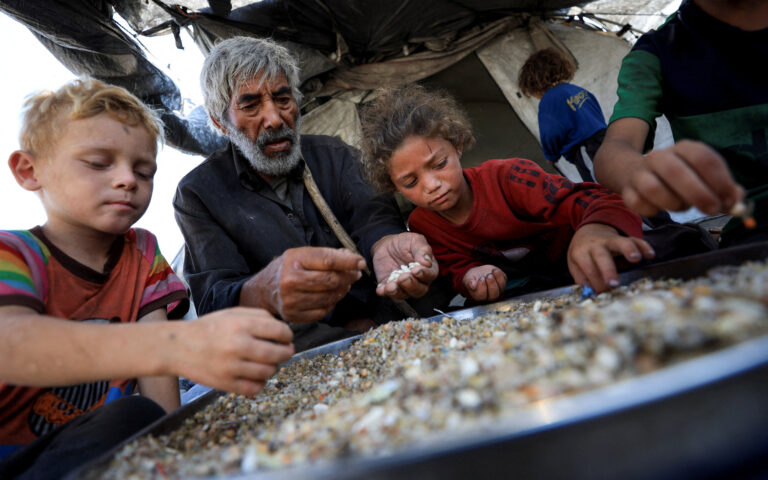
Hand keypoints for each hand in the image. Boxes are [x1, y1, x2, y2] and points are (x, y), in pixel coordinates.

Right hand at [179, 307, 293, 395]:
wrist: (177, 347)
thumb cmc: (209, 328)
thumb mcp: (232, 313)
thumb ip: (259, 316)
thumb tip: (283, 328)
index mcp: (241, 325)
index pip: (280, 331)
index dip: (287, 335)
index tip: (286, 337)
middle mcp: (238, 345)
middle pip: (279, 354)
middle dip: (286, 352)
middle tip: (285, 351)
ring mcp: (232, 367)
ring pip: (269, 372)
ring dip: (273, 367)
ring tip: (267, 362)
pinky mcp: (226, 384)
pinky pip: (255, 388)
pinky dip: (261, 382)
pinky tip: (256, 375)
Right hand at [244, 247, 365, 323]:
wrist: (264, 290)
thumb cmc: (288, 268)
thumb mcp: (301, 254)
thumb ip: (326, 255)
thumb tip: (353, 258)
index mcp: (294, 260)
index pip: (328, 260)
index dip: (349, 262)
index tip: (361, 262)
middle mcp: (290, 281)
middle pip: (331, 280)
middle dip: (349, 277)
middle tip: (355, 274)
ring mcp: (292, 301)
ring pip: (330, 297)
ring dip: (342, 290)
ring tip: (345, 284)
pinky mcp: (294, 316)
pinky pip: (323, 311)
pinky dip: (332, 303)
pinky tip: (331, 296)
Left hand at [372, 233, 438, 298]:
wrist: (387, 245)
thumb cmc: (405, 243)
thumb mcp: (415, 241)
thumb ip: (423, 250)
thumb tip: (427, 262)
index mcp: (428, 269)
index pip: (430, 276)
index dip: (423, 274)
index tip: (416, 270)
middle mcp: (418, 281)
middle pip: (419, 290)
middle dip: (411, 285)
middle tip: (403, 277)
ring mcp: (403, 286)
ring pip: (404, 294)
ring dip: (398, 291)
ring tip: (392, 285)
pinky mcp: (389, 287)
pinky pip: (387, 294)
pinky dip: (385, 292)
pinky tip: (382, 289)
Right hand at [462, 265, 506, 301]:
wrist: (478, 273)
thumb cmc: (472, 278)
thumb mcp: (468, 279)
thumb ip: (469, 282)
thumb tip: (472, 285)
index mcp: (479, 296)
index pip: (482, 295)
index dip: (482, 287)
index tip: (481, 278)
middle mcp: (489, 296)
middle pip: (494, 294)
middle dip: (492, 284)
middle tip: (488, 275)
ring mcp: (497, 290)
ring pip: (501, 288)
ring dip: (498, 279)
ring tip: (492, 272)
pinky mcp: (502, 283)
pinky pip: (504, 280)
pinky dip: (500, 275)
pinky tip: (494, 270)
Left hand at [567, 223, 654, 292]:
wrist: (588, 231)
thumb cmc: (582, 253)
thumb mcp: (574, 265)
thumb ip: (582, 279)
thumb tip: (592, 295)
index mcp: (580, 253)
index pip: (589, 270)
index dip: (596, 284)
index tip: (603, 294)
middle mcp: (595, 245)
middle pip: (601, 257)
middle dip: (608, 270)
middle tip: (613, 284)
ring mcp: (610, 240)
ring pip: (619, 242)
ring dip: (628, 249)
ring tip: (635, 259)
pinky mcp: (623, 237)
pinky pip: (634, 240)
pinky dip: (643, 246)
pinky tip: (650, 254)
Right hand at [595, 119, 744, 216]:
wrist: (633, 171)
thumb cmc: (677, 178)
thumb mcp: (702, 176)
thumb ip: (723, 188)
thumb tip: (737, 200)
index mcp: (683, 148)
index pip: (703, 158)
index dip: (719, 181)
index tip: (728, 199)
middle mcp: (660, 156)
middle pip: (676, 171)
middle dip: (698, 193)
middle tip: (712, 209)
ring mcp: (640, 172)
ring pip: (653, 188)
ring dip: (673, 203)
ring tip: (682, 207)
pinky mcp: (627, 190)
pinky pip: (637, 203)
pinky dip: (652, 210)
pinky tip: (659, 209)